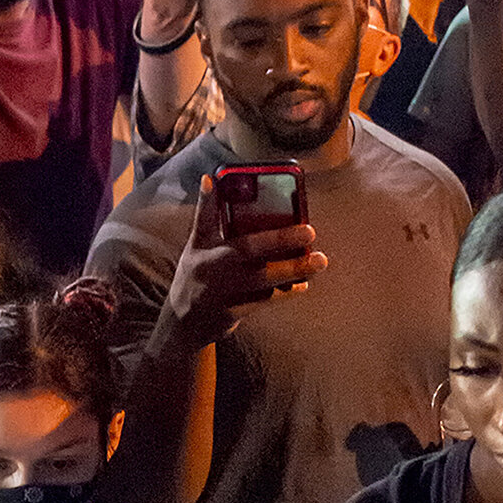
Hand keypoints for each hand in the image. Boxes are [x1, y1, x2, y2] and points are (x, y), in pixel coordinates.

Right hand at [166, 172, 325, 342]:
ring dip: (291, 270)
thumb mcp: (196, 245)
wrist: (184, 323)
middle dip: (280, 240)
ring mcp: (221, 292)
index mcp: (205, 249)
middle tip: (310, 232)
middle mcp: (212, 269)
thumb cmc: (195, 275)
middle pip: (248, 250)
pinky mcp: (232, 313)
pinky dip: (284, 293)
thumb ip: (207, 215)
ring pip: (261, 280)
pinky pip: (263, 301)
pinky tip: (303, 284)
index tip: (254, 194)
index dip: (223, 203)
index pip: (215, 221)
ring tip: (318, 261)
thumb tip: (210, 179)